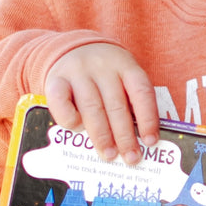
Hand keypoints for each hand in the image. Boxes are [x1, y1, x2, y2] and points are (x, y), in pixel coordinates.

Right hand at [44, 43, 158, 165]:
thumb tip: (138, 141)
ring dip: (102, 136)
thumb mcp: (120, 77)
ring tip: (108, 154)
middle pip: (117, 105)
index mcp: (125, 65)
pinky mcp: (55, 80)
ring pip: (92, 108)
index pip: (141, 92)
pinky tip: (78, 129)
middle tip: (130, 157)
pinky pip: (62, 104)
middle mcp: (102, 66)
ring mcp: (78, 72)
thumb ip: (129, 102)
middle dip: (125, 136)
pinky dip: (71, 120)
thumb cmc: (102, 74)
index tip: (150, 142)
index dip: (148, 119)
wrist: (69, 48)